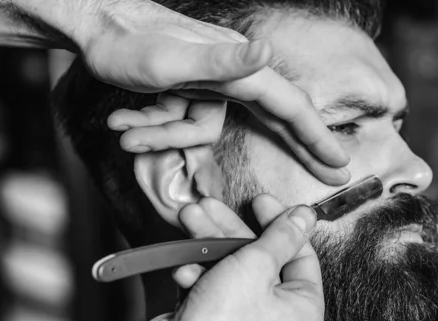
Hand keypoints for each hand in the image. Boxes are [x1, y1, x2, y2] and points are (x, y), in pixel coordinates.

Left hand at [86, 0, 349, 184]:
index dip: (317, 137)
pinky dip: (154, 127)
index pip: (290, 107)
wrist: (96, 30)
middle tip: (331, 174)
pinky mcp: (191, 93)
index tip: (340, 163)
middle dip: (299, 147)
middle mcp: (233, 77)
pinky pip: (182, 125)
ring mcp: (211, 87)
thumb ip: (224, 61)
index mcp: (240, 71)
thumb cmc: (131, 42)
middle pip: (277, 119)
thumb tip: (266, 53)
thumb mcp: (174, 59)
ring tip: (126, 130)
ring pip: (202, 132)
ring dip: (163, 135)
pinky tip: (126, 121)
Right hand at [99, 195, 323, 320]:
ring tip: (190, 219)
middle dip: (231, 229)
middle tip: (214, 207)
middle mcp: (280, 317)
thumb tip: (305, 216)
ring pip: (233, 268)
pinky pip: (215, 287)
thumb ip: (281, 235)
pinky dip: (199, 275)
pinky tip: (185, 271)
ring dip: (209, 245)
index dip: (280, 223)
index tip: (262, 202)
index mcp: (304, 310)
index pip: (301, 254)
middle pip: (261, 258)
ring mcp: (248, 320)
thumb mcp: (256, 264)